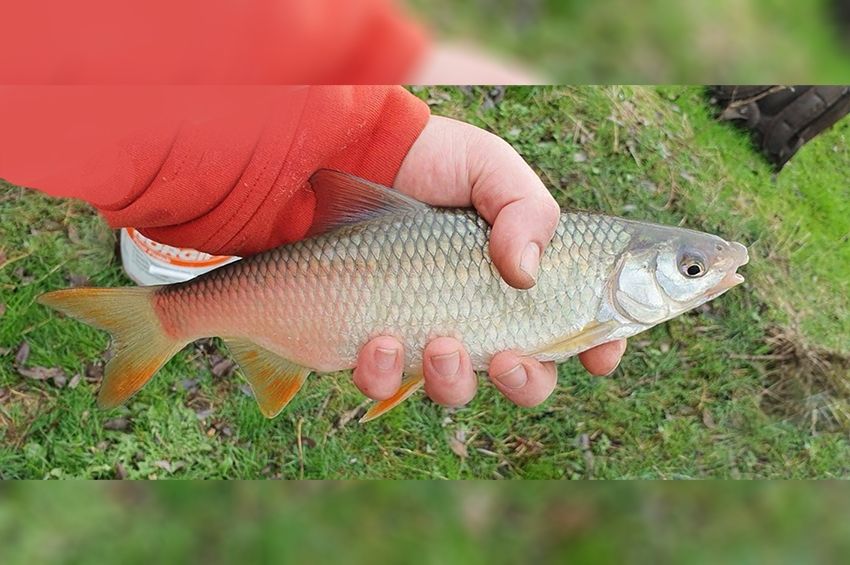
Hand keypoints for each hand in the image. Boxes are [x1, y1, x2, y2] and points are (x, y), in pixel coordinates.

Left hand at [353, 116, 626, 407]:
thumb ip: (526, 210)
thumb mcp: (492, 168)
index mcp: (524, 280)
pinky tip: (380, 340)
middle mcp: (483, 316)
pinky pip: (383, 383)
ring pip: (456, 390)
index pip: (576, 327)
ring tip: (440, 345)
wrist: (362, 155)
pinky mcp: (376, 342)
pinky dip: (384, 374)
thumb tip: (526, 273)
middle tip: (507, 359)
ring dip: (455, 381)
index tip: (599, 357)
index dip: (597, 348)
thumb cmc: (437, 162)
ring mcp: (429, 333)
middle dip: (525, 383)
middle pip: (525, 379)